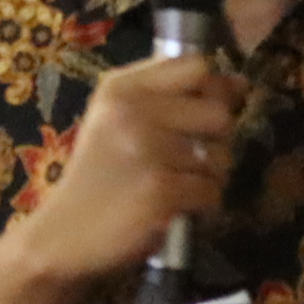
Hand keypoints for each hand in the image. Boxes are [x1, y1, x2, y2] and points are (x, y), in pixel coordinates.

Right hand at [11, 55, 247, 289]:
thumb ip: (171, 96)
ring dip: (207, 179)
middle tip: (187, 162)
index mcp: (121, 88)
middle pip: (218, 113)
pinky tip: (174, 210)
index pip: (196, 66)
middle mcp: (133, 112)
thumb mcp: (117, 122)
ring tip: (175, 189)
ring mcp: (148, 152)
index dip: (211, 90)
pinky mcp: (161, 191)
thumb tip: (241, 83)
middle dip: (215, 142)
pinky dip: (201, 207)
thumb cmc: (97, 177)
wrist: (62, 236)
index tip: (198, 116)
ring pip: (220, 157)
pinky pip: (212, 192)